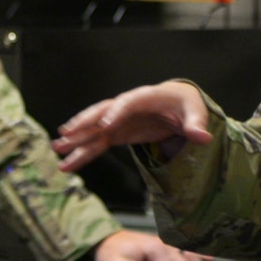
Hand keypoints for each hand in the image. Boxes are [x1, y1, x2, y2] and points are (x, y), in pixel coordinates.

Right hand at [52, 82, 210, 172]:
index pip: (128, 103)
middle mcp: (125, 107)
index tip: (105, 126)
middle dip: (84, 123)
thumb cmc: (185, 104)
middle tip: (66, 134)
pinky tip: (68, 163)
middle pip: (101, 113)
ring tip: (57, 151)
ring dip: (75, 140)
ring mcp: (118, 120)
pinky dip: (82, 153)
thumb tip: (202, 137)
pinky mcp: (117, 133)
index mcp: (144, 97)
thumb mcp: (195, 111)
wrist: (176, 104)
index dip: (117, 113)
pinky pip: (96, 143)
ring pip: (93, 130)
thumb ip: (196, 124)